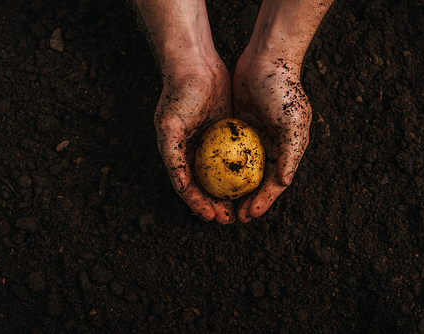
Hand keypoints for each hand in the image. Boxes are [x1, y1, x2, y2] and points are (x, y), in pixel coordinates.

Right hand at [155, 59, 235, 223]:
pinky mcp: (229, 132)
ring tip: (244, 207)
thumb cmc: (179, 94)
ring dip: (232, 192)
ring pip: (224, 175)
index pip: (189, 187)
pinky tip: (254, 181)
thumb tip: (180, 187)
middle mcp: (195, 152)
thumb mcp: (170, 127)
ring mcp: (213, 143)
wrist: (197, 64)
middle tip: (231, 219)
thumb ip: (172, 157)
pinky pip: (237, 156)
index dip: (199, 204)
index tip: (212, 217)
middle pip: (208, 185)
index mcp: (179, 154)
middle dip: (217, 204)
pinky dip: (243, 170)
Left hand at [233, 54, 311, 221]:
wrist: (267, 58)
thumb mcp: (292, 123)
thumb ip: (290, 154)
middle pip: (255, 182)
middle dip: (244, 201)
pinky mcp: (236, 127)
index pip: (273, 184)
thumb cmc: (283, 90)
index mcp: (286, 150)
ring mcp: (252, 138)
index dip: (261, 202)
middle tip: (229, 216)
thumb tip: (283, 183)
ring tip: (217, 203)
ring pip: (239, 171)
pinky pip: (225, 152)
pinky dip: (219, 166)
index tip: (246, 215)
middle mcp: (270, 147)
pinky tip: (207, 177)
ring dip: (230, 188)